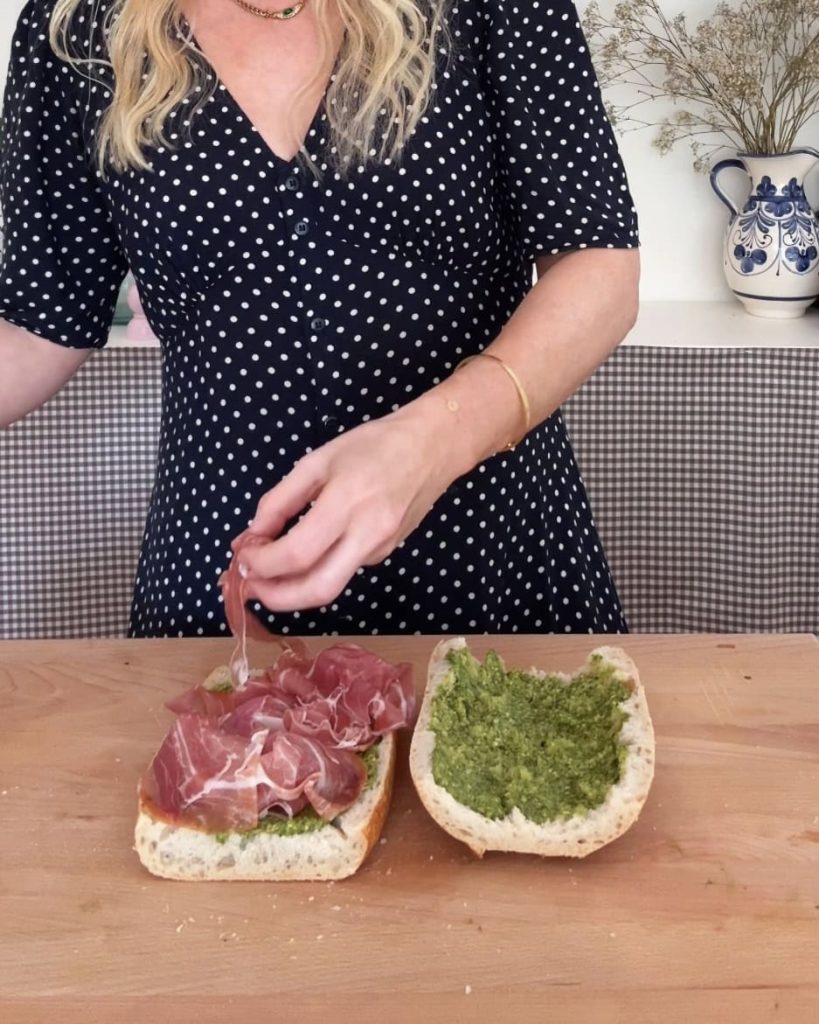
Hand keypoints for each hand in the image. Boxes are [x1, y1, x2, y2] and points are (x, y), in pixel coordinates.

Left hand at [234, 407, 461, 611]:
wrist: (433, 448)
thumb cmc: (374, 445)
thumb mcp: (317, 461)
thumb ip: (280, 500)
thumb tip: (254, 535)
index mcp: (346, 503)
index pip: (296, 554)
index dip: (262, 564)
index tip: (242, 556)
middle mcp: (367, 534)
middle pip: (317, 590)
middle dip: (276, 598)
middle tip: (249, 587)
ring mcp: (379, 549)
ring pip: (330, 586)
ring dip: (292, 589)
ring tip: (266, 573)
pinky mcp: (385, 554)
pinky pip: (343, 570)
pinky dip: (315, 570)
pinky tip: (302, 554)